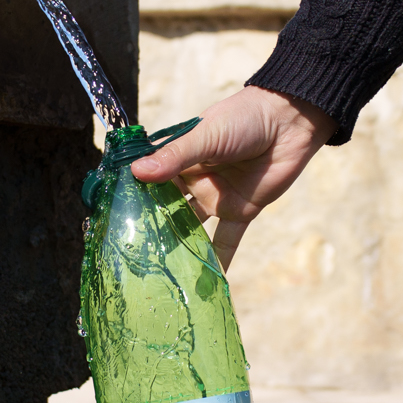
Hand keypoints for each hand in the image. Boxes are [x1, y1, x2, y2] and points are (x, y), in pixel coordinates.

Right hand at [130, 87, 334, 271]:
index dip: (133, 198)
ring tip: (157, 273)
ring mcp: (216, 197)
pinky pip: (227, 240)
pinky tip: (205, 284)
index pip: (151, 181)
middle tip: (128, 255)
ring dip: (178, 247)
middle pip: (167, 208)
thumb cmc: (243, 118)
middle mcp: (194, 181)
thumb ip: (175, 157)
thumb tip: (136, 172)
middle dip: (151, 228)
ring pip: (192, 227)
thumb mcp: (205, 135)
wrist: (290, 122)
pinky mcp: (241, 211)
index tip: (111, 220)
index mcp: (180, 158)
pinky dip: (219, 260)